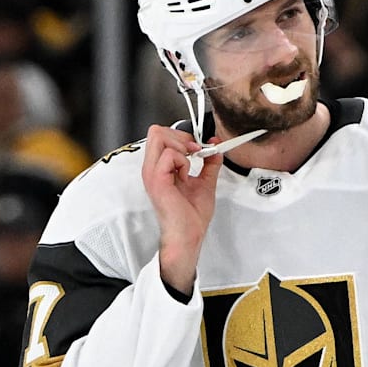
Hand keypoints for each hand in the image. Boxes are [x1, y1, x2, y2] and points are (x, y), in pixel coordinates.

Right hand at [141, 125, 222, 294]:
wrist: (189, 235)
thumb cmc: (191, 216)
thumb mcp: (205, 182)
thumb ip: (210, 163)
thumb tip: (215, 146)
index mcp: (160, 168)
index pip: (160, 135)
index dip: (181, 135)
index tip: (197, 149)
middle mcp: (152, 168)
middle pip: (156, 131)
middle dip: (181, 137)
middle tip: (194, 154)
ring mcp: (152, 173)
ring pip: (160, 136)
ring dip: (181, 147)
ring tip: (189, 166)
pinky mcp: (157, 179)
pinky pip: (170, 154)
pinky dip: (184, 161)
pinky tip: (185, 177)